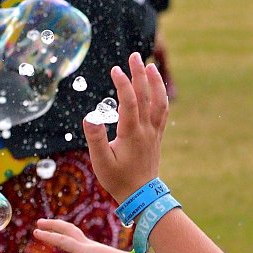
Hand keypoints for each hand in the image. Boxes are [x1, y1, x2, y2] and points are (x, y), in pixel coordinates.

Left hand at [32, 218, 128, 252]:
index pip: (80, 241)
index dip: (69, 236)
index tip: (60, 235)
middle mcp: (91, 247)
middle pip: (72, 231)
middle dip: (58, 227)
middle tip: (44, 224)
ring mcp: (87, 247)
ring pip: (65, 232)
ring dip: (50, 228)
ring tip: (37, 226)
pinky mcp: (84, 250)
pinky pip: (62, 240)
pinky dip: (49, 236)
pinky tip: (38, 233)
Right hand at [83, 52, 168, 203]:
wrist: (141, 196)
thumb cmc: (118, 179)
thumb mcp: (101, 161)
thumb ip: (95, 138)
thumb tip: (90, 116)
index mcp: (132, 133)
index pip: (129, 102)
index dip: (123, 84)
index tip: (115, 69)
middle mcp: (146, 130)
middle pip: (146, 96)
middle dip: (140, 74)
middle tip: (134, 56)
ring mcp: (153, 133)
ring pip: (159, 102)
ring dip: (155, 83)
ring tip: (150, 66)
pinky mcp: (156, 137)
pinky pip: (162, 112)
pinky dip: (160, 96)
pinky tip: (156, 89)